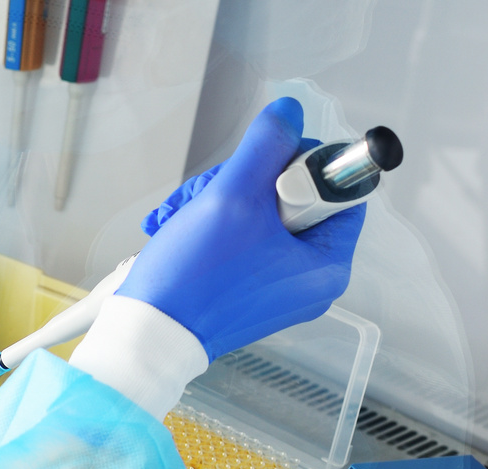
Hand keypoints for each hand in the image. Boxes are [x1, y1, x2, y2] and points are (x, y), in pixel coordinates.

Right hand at [118, 98, 364, 360]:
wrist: (147, 335)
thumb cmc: (193, 280)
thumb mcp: (233, 196)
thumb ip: (266, 145)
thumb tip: (289, 114)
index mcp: (326, 265)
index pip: (340, 190)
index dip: (300, 164)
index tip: (262, 168)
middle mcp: (309, 281)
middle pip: (295, 199)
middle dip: (246, 184)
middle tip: (212, 192)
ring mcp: (276, 289)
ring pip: (262, 216)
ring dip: (220, 201)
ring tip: (183, 212)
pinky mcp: (247, 293)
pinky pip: (242, 240)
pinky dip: (212, 226)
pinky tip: (181, 226)